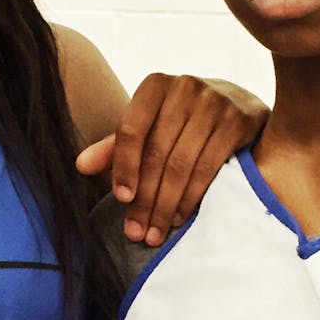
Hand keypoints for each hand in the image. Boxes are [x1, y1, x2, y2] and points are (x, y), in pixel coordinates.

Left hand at [75, 75, 267, 245]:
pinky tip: (179, 218)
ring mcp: (214, 103)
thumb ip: (116, 146)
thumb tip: (81, 166)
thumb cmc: (183, 119)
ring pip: (182, 164)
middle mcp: (184, 87)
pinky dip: (191, 198)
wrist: (238, 103)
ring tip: (154, 233)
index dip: (124, 167)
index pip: (131, 129)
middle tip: (136, 232)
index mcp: (154, 86)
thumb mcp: (150, 126)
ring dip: (166, 205)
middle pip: (157, 152)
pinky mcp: (237, 121)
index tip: (120, 199)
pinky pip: (208, 168)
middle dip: (144, 198)